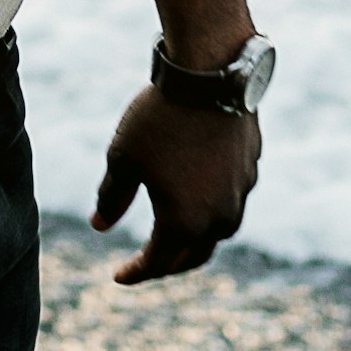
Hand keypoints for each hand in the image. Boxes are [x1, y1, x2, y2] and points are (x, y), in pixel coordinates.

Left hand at [91, 87, 260, 283]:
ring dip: (194, 240)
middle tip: (147, 265)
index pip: (157, 263)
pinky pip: (231, 201)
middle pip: (192, 257)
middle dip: (167, 266)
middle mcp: (218, 218)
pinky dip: (211, 209)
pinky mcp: (251, 169)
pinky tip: (198, 194)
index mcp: (183, 223)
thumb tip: (99, 226)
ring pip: (217, 232)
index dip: (136, 272)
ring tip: (176, 236)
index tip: (118, 276)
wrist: (209, 75)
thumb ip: (112, 198)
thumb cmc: (159, 119)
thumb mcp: (123, 159)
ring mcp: (240, 194)